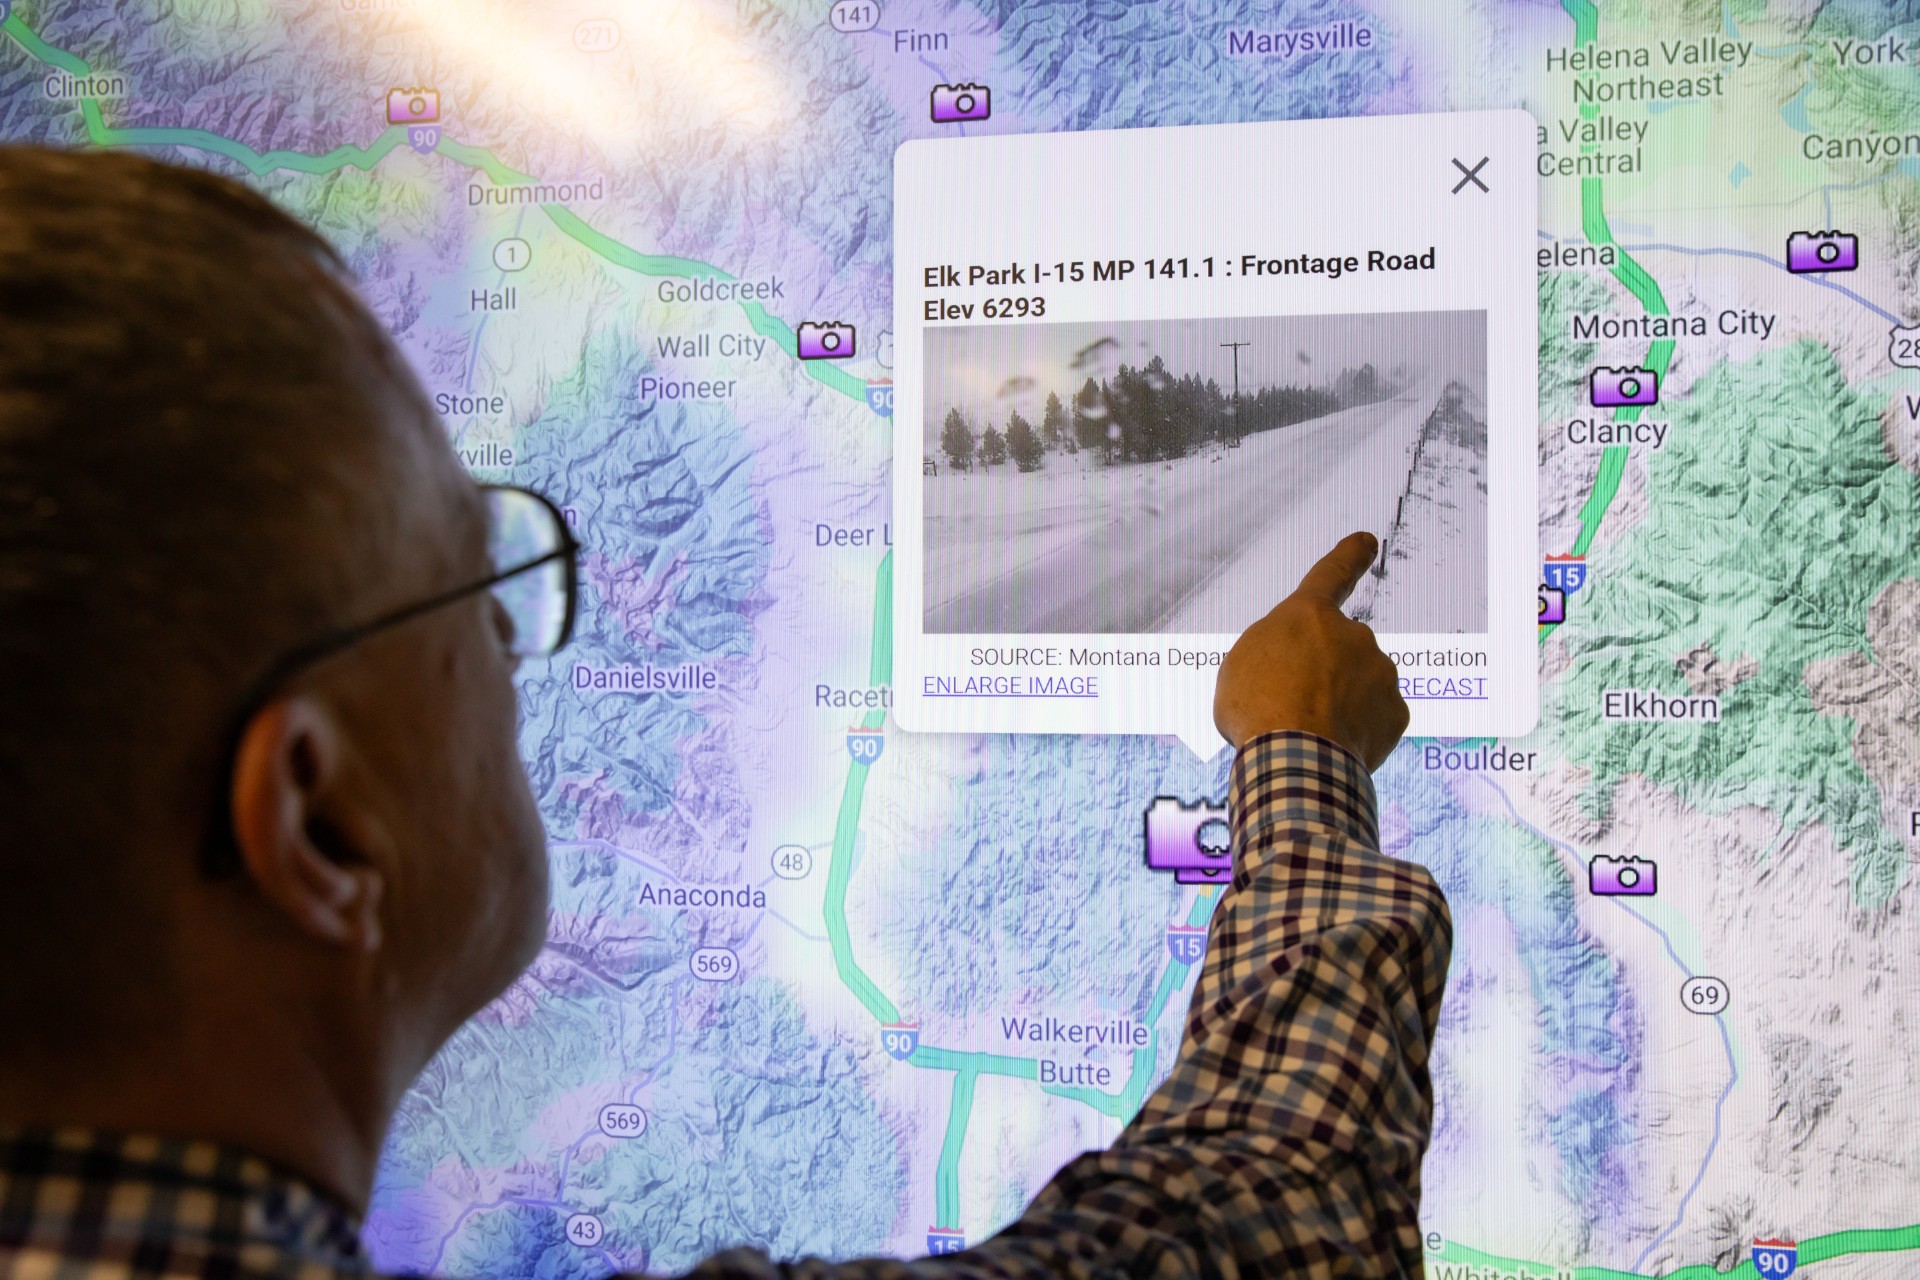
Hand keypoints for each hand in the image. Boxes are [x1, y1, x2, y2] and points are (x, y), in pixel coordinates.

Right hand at [1213, 531, 1408, 769]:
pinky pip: (1374, 719)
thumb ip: (1275, 655)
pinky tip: (1332, 747)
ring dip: (1337, 706)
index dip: (1350, 556)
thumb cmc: (1259, 710)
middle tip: (1290, 707)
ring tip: (1306, 734)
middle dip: (1320, 675)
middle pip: (1338, 651)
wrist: (1294, 758)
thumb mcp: (1242, 667)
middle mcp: (1355, 635)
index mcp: (1310, 615)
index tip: (1368, 541)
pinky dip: (1357, 732)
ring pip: (1359, 686)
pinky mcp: (1396, 713)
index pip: (1333, 573)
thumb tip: (1297, 671)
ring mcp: (1381, 674)